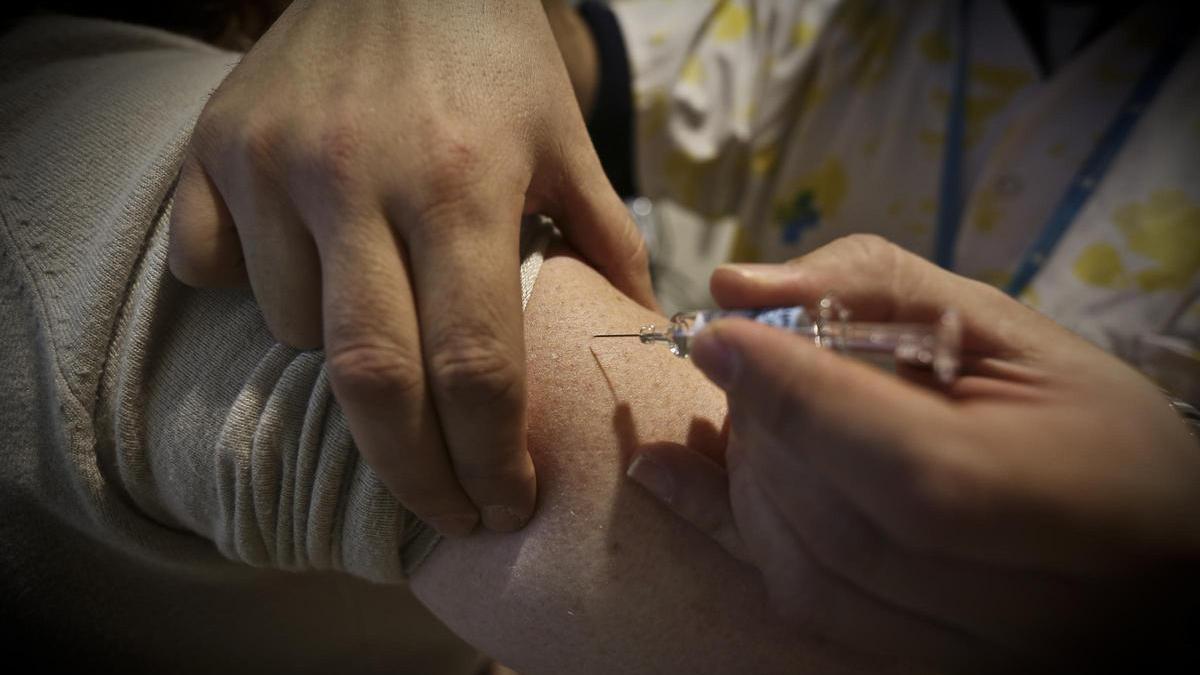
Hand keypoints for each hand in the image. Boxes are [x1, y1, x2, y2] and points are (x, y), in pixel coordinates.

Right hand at [167, 0, 654, 535]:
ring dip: (345, 359)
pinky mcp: (213, 147)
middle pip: (373, 383)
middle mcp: (357, 179)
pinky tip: (305, 265)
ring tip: (389, 328)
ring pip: (293, 330)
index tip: (506, 503)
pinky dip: (257, 289)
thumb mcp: (568, 138)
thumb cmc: (494, 52)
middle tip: (451, 511)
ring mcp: (272, 163)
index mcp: (463, 184)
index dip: (490, 458)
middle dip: (415, 474)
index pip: (474, 367)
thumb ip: (609, 238)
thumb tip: (640, 332)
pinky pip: (212, 267)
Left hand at [627, 235, 1199, 669]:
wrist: (1149, 541)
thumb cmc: (1087, 423)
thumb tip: (735, 286)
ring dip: (748, 481)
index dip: (797, 398)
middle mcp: (1026, 609)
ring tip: (746, 412)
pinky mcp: (916, 666)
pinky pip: (800, 609)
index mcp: (1068, 503)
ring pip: (813, 575)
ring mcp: (967, 654)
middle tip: (739, 363)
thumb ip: (877, 289)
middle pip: (845, 525)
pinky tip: (660, 472)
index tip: (720, 335)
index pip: (908, 468)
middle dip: (766, 431)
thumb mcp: (1006, 329)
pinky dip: (724, 532)